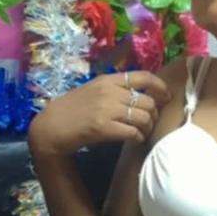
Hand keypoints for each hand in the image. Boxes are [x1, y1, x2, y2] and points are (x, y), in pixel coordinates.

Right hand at [28, 71, 172, 156]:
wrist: (50, 127)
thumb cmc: (72, 109)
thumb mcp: (94, 90)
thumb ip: (115, 89)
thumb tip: (142, 95)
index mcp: (108, 80)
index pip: (143, 77)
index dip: (160, 86)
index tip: (166, 96)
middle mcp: (110, 92)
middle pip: (148, 101)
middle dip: (154, 113)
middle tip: (150, 121)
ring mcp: (107, 109)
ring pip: (144, 117)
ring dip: (148, 127)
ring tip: (143, 132)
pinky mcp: (104, 127)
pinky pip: (133, 132)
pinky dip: (138, 137)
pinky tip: (135, 139)